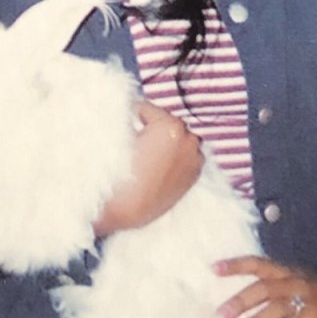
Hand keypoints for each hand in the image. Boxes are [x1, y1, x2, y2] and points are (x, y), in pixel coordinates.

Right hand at [93, 100, 202, 236]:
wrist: (130, 208)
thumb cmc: (121, 172)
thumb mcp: (122, 137)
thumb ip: (131, 120)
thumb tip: (134, 114)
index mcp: (170, 126)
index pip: (147, 108)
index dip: (132, 114)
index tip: (126, 121)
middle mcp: (188, 139)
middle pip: (167, 122)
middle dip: (153, 126)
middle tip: (138, 137)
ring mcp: (195, 157)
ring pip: (179, 138)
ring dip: (167, 140)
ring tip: (150, 151)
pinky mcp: (195, 174)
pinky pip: (186, 154)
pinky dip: (176, 154)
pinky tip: (160, 164)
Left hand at [213, 259, 316, 317]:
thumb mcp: (296, 281)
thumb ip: (273, 285)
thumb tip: (241, 297)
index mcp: (287, 273)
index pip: (258, 264)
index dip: (237, 265)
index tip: (214, 269)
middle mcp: (296, 284)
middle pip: (264, 289)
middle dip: (242, 301)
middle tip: (222, 314)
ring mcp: (308, 304)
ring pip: (279, 310)